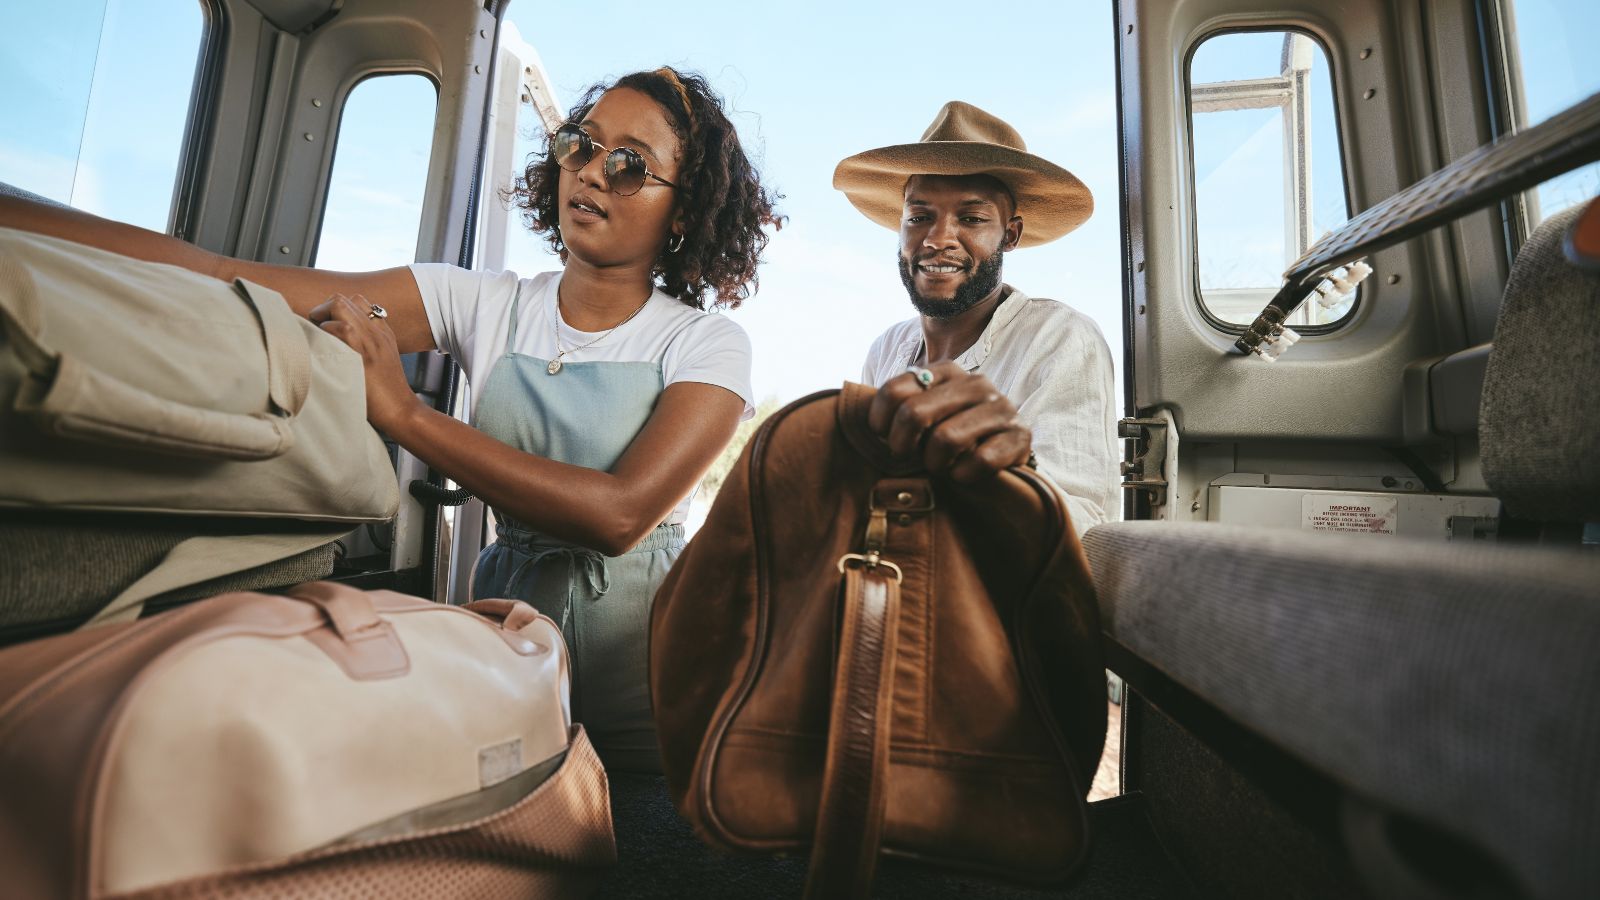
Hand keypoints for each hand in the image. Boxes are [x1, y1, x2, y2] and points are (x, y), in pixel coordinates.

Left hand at [309, 293, 421, 434]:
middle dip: (323, 308)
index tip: (328, 324)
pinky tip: (324, 349)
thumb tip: (337, 342)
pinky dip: (324, 333)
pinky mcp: (362, 353)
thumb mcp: (383, 361)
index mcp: (383, 332)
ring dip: (322, 317)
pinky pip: (338, 328)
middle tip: (317, 327)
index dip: (336, 308)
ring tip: (318, 336)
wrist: (401, 410)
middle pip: (344, 299)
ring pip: (339, 305)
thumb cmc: (387, 393)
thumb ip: (367, 346)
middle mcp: (376, 331)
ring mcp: (369, 340)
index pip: (358, 301)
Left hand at [866, 361, 1032, 481]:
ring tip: (941, 467)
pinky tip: (964, 475)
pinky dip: (964, 476)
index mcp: (947, 371)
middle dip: (903, 446)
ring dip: (935, 464)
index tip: (885, 437)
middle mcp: (976, 383)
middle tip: (909, 458)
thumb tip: (860, 417)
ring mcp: (1001, 408)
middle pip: (914, 413)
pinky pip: (980, 461)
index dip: (880, 422)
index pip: (894, 391)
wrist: (1003, 456)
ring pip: (945, 439)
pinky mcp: (1020, 436)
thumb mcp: (926, 414)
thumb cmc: (953, 436)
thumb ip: (899, 407)